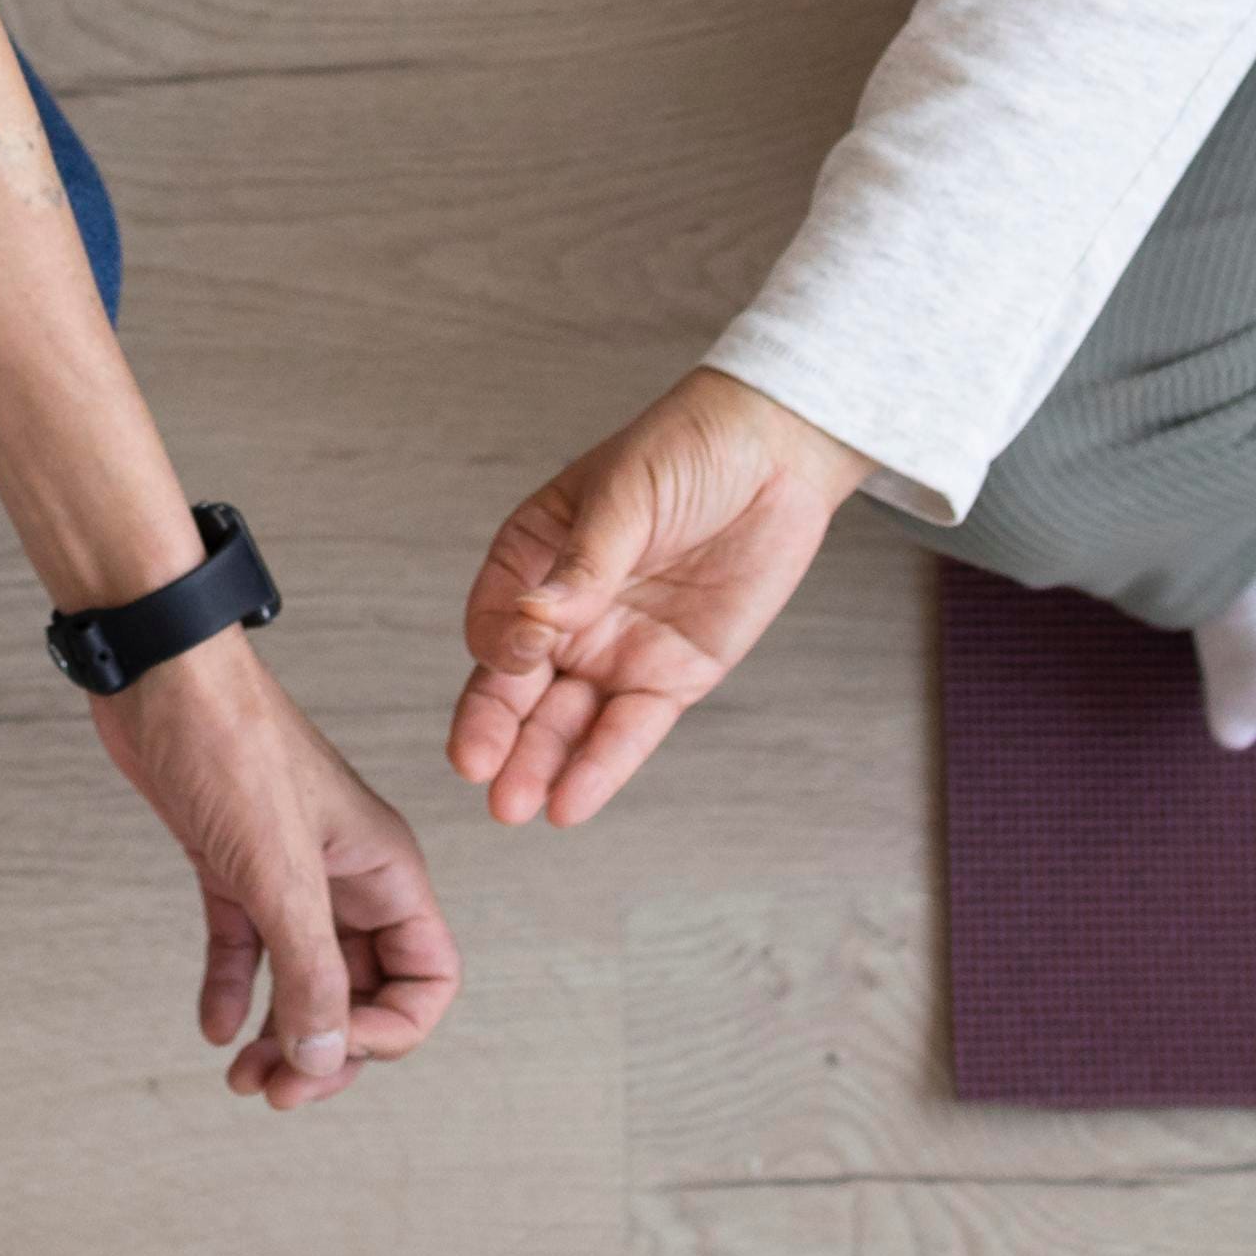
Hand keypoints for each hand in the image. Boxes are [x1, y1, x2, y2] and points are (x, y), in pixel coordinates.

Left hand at [87, 631, 461, 1106]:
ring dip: (282, 1034)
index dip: (386, 1030)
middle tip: (272, 1092)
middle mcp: (350, 876)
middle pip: (365, 991)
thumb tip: (326, 1060)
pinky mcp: (236, 865)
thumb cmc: (230, 743)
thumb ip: (308, 969)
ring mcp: (292, 872)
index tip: (325, 1047)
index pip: (427, 977)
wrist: (158, 675)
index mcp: (386, 870)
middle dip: (327, 1050)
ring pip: (306, 977)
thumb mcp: (277, 870)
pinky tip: (213, 1027)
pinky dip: (236, 992)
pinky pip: (250, 948)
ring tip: (241, 1079)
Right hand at [450, 368, 874, 828]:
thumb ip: (584, 564)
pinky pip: (628, 731)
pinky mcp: (671, 677)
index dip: (499, 644)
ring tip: (515, 804)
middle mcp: (567, 615)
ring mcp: (617, 650)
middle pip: (516, 684)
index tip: (516, 654)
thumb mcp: (627, 494)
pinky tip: (570, 803)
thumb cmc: (687, 450)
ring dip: (537, 763)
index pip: (495, 618)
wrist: (778, 455)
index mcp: (535, 558)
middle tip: (477, 768)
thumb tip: (534, 618)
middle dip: (494, 729)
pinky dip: (600, 767)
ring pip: (564, 721)